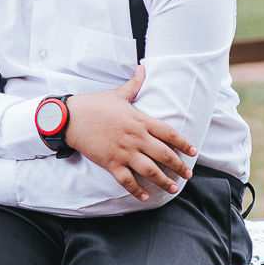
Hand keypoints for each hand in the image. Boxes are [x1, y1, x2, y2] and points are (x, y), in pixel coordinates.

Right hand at [65, 66, 196, 201]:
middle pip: (164, 154)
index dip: (183, 143)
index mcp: (139, 120)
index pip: (168, 133)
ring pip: (150, 170)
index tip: (193, 152)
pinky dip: (137, 190)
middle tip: (188, 175)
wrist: (70, 118)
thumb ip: (134, 84)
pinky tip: (146, 197)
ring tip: (173, 188)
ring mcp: (124, 151)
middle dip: (178, 166)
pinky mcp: (111, 162)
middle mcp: (135, 137)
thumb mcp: (117, 94)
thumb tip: (143, 68)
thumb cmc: (94, 105)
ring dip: (164, 181)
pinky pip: (127, 180)